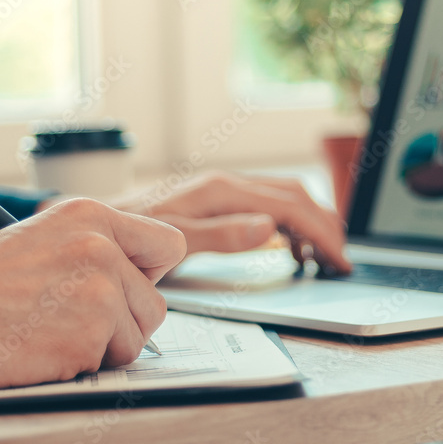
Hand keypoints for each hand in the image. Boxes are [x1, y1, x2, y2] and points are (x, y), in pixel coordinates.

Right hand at [0, 199, 185, 399]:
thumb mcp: (40, 241)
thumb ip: (92, 252)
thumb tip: (134, 281)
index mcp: (91, 216)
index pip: (167, 245)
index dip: (147, 275)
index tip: (123, 288)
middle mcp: (102, 247)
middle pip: (155, 304)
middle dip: (122, 324)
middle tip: (69, 325)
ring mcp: (98, 291)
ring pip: (136, 340)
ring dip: (100, 350)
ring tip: (46, 336)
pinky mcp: (88, 336)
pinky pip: (106, 366)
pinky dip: (77, 369)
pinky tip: (36, 351)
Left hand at [116, 173, 351, 274]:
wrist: (99, 227)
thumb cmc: (131, 236)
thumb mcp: (175, 242)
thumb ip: (222, 234)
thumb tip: (270, 227)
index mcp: (222, 190)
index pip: (290, 206)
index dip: (321, 233)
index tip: (340, 260)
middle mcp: (227, 183)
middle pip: (295, 195)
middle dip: (326, 225)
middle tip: (344, 260)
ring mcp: (224, 189)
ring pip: (286, 197)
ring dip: (312, 223)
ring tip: (326, 256)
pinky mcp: (219, 200)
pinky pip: (269, 205)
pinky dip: (291, 224)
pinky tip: (293, 249)